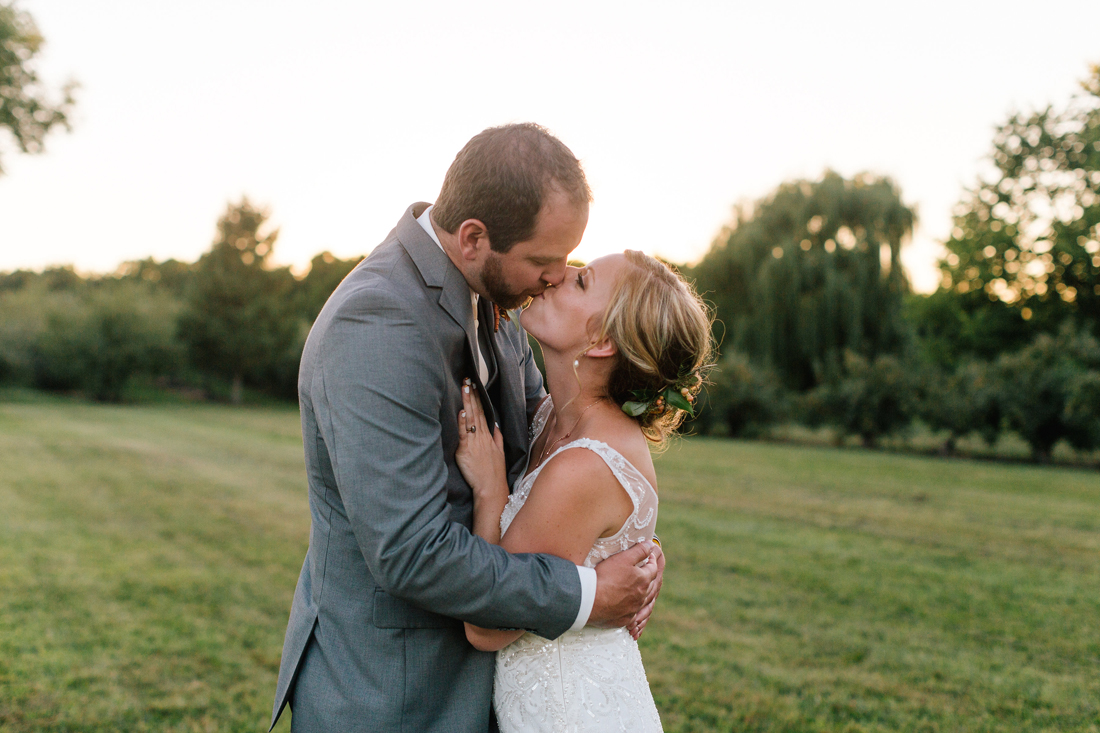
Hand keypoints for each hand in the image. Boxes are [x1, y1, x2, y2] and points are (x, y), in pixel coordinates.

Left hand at [455, 379, 507, 502]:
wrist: (491, 488)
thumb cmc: (494, 472)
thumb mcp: (500, 452)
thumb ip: (497, 437)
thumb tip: (495, 425)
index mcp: (488, 435)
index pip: (483, 411)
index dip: (478, 398)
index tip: (475, 385)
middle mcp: (481, 436)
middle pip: (477, 411)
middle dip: (472, 394)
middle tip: (468, 379)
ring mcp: (474, 442)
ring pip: (470, 418)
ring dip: (467, 402)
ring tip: (464, 388)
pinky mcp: (465, 451)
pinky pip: (464, 434)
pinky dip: (462, 422)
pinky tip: (462, 411)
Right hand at [588, 541, 661, 628]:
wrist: (591, 601)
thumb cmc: (607, 577)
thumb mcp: (623, 558)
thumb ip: (639, 551)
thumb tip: (650, 545)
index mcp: (643, 580)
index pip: (653, 568)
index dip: (651, 560)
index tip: (648, 556)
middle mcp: (642, 596)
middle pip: (650, 585)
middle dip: (649, 577)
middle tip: (646, 571)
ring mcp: (633, 609)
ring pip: (643, 601)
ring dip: (644, 594)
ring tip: (640, 589)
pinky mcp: (624, 619)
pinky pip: (633, 615)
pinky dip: (634, 610)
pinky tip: (630, 607)